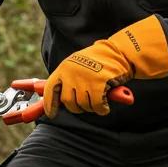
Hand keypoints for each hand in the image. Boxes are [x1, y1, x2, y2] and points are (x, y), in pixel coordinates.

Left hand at [43, 15, 167, 118]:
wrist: (117, 52)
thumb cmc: (98, 60)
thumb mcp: (76, 64)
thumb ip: (67, 79)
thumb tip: (59, 99)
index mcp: (64, 68)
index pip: (50, 90)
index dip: (50, 105)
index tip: (51, 114)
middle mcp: (71, 73)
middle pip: (68, 102)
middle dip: (77, 107)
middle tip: (85, 105)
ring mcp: (85, 79)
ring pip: (83, 105)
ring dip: (90, 108)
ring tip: (97, 101)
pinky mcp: (99, 84)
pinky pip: (96, 105)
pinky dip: (101, 109)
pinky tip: (104, 107)